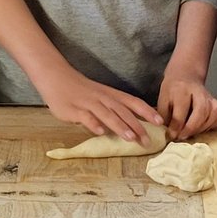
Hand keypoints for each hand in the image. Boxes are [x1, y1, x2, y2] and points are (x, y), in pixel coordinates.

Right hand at [33, 70, 161, 142]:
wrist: (56, 77)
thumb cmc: (81, 89)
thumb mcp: (101, 96)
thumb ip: (114, 108)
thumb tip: (132, 123)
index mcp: (110, 95)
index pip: (133, 102)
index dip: (147, 112)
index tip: (160, 122)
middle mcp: (102, 98)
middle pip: (123, 111)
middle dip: (137, 125)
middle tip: (148, 140)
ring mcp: (88, 103)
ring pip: (106, 114)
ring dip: (119, 126)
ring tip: (130, 137)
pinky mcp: (73, 109)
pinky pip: (85, 117)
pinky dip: (93, 124)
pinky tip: (100, 133)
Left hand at [156, 71, 216, 139]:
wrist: (186, 76)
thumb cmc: (173, 90)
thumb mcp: (162, 99)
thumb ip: (164, 115)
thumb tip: (167, 133)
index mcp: (182, 89)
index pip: (181, 111)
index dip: (176, 126)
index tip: (171, 135)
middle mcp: (199, 92)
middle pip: (201, 111)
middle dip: (191, 128)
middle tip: (182, 137)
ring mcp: (210, 97)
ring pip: (212, 115)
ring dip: (201, 128)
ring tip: (190, 133)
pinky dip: (212, 125)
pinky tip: (201, 127)